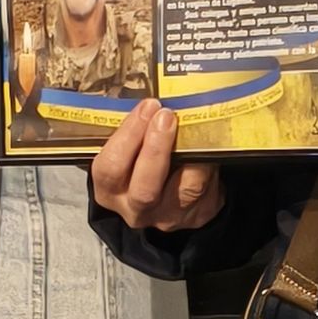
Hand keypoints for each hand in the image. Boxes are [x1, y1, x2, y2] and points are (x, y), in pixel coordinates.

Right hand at [90, 98, 223, 232]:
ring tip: (193, 124)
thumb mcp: (125, 152)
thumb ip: (131, 133)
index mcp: (109, 190)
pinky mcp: (198, 215)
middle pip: (144, 188)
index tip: (146, 107)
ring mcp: (168, 216)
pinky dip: (209, 161)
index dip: (128, 136)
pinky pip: (208, 187)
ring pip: (185, 189)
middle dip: (156, 148)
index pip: (110, 167)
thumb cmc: (139, 164)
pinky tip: (208, 142)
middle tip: (166, 116)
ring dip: (191, 152)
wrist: (169, 197)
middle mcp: (135, 209)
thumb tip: (150, 102)